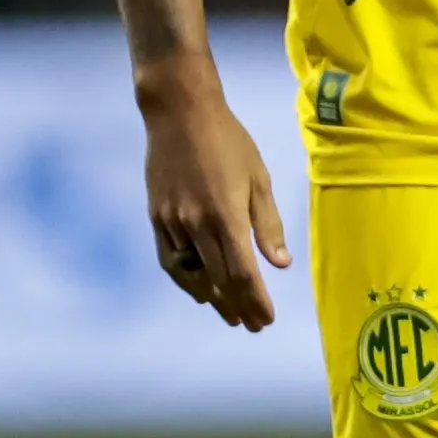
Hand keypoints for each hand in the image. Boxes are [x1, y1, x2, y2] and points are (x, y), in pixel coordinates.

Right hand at [139, 80, 287, 328]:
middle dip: (237, 306)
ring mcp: (171, 221)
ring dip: (211, 298)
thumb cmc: (228, 141)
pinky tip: (199, 288)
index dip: (255, 300)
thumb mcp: (258, 178)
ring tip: (228, 313)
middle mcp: (195, 224)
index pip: (242, 273)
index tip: (266, 319)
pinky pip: (170, 258)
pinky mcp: (156, 216)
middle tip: (252, 325)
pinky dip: (185, 278)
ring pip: (190, 274)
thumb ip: (268, 224)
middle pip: (217, 280)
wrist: (179, 112)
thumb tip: (281, 264)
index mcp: (225, 215)